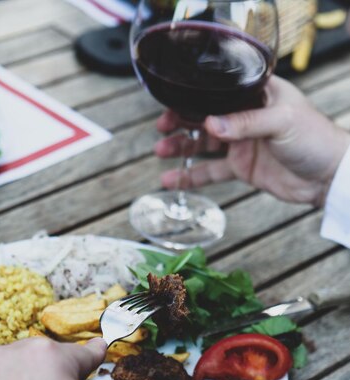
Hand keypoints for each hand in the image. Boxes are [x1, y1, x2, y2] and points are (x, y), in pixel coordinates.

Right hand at [155, 75, 349, 206]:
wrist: (328, 177)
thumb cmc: (315, 138)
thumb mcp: (282, 122)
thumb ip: (246, 123)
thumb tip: (211, 125)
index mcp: (258, 94)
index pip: (219, 91)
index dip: (194, 96)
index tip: (173, 103)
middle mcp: (246, 116)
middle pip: (206, 115)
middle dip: (181, 120)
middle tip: (162, 128)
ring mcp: (242, 143)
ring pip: (204, 143)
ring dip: (182, 146)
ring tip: (160, 151)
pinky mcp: (242, 168)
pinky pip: (212, 171)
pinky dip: (192, 176)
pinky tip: (173, 178)